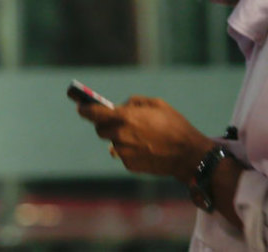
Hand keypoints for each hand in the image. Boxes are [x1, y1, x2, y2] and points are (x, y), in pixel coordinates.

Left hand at [78, 96, 212, 181]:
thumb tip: (122, 105)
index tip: (81, 107)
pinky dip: (131, 150)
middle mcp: (120, 135)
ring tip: (143, 136)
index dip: (85, 109)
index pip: (94, 113)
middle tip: (121, 122)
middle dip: (106, 124)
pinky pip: (123, 154)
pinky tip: (148, 147)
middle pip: (100, 129)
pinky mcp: (128, 165)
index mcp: (125, 117)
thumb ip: (136, 102)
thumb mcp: (158, 104)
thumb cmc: (175, 125)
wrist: (187, 154)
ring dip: (122, 138)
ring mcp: (123, 152)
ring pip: (114, 142)